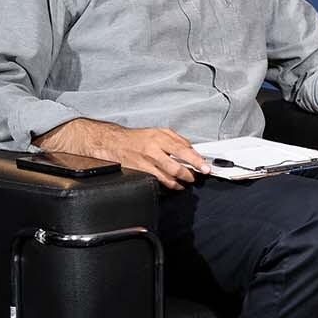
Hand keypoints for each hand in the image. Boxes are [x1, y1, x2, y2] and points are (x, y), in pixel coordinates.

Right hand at [40, 119, 206, 190]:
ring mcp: (145, 163)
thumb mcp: (159, 132)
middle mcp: (153, 150)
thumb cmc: (136, 137)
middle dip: (189, 175)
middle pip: (176, 166)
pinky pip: (156, 182)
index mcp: (160, 138)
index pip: (183, 150)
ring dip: (178, 183)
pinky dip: (166, 186)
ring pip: (167, 177)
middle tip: (194, 177)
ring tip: (184, 183)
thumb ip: (177, 139)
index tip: (205, 168)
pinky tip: (171, 185)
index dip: (196, 161)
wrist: (112, 142)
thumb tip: (192, 149)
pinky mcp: (139, 172)